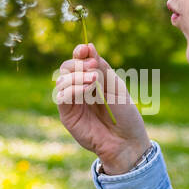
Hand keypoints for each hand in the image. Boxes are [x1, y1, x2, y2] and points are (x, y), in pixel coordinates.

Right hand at [54, 43, 148, 169]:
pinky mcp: (67, 115)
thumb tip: (88, 47)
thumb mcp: (116, 86)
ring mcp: (72, 102)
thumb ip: (101, 69)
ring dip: (76, 76)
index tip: (85, 49)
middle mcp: (79, 89)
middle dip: (77, 64)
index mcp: (93, 79)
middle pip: (66, 68)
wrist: (126, 141)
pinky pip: (61, 97)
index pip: (79, 60)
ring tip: (93, 81)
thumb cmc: (125, 114)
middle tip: (93, 68)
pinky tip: (87, 90)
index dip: (79, 52)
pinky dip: (72, 89)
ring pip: (61, 80)